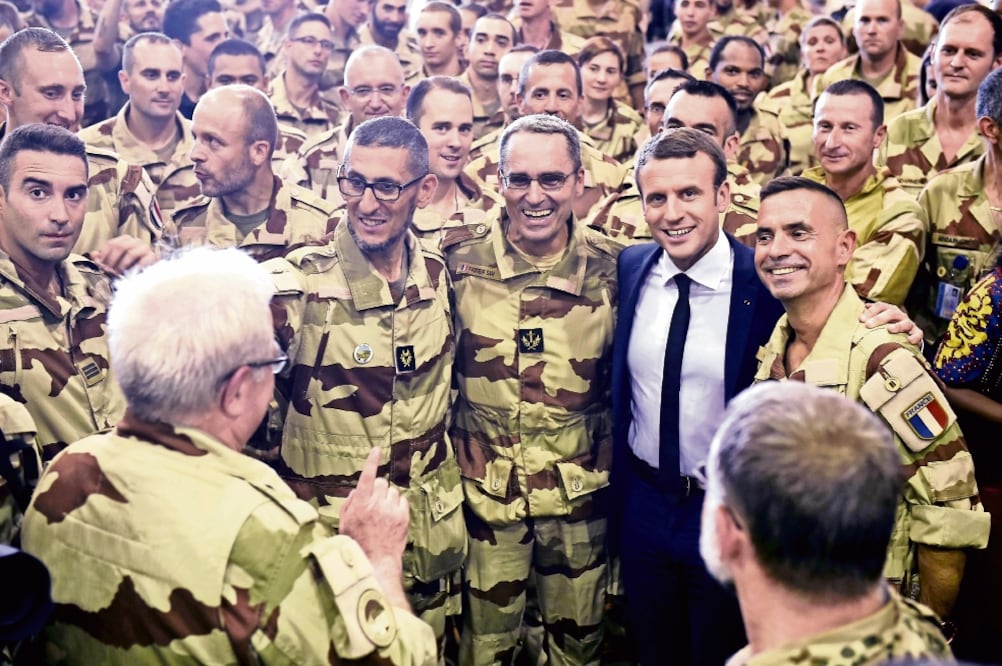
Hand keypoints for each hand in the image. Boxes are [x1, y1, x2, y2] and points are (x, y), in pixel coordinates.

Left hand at [90, 236, 157, 276]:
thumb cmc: (129, 267)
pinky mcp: (153, 257)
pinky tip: (130, 275)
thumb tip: (93, 255)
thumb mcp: (114, 261)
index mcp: (126, 239)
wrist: (149, 274)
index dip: (104, 255)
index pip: (112, 243)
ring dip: (122, 265)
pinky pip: (143, 261)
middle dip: (112, 260)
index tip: (100, 265)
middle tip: (109, 271)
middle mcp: (136, 241)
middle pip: (121, 246)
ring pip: (131, 253)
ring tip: (118, 273)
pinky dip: (135, 268)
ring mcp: (146, 248)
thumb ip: (103, 258)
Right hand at [340, 447, 409, 607]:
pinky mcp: (403, 517)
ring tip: (382, 514)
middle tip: (374, 502)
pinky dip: (397, 506)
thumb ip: (350, 503)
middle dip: (378, 489)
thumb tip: (357, 490)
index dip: (372, 462)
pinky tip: (391, 517)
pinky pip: (402, 501)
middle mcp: (377, 504)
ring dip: (388, 498)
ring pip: (393, 492)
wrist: (375, 562)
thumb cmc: (356, 543)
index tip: (377, 450)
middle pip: (382, 483)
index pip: (367, 476)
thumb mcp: (344, 523)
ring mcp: (392, 510)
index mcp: (360, 503)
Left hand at [861, 302, 923, 346]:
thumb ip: (869, 317)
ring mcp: (909, 324)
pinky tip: (909, 340)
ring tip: (889, 329)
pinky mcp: (916, 333)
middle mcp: (899, 315)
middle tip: (868, 325)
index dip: (870, 311)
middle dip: (879, 318)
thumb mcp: (878, 322)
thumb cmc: (886, 328)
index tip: (861, 320)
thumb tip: (861, 313)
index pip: (880, 306)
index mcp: (889, 310)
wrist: (904, 337)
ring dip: (898, 326)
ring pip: (905, 323)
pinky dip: (915, 337)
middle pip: (891, 313)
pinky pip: (918, 334)